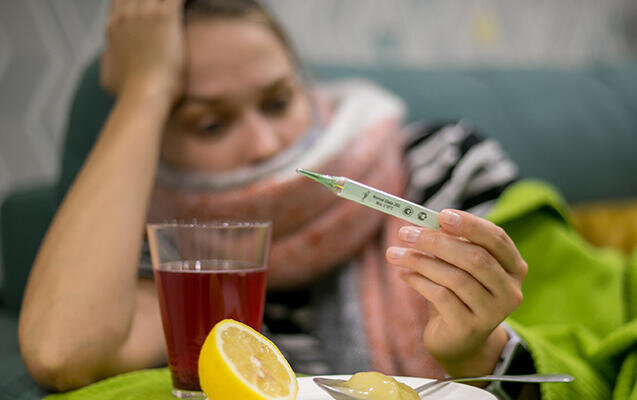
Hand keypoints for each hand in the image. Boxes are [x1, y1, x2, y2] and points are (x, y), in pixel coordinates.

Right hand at [101, 0, 185, 100]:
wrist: (143, 96)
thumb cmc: (129, 94)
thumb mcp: (109, 77)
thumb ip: (109, 61)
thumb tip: (109, 56)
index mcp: (114, 28)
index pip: (122, 2)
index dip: (135, 2)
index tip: (149, 7)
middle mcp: (127, 16)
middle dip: (153, 0)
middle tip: (167, 8)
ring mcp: (144, 14)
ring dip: (170, 1)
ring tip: (181, 5)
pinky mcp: (164, 17)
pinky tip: (194, 1)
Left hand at [385, 209, 527, 376]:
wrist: (458, 340)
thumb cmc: (458, 293)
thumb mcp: (458, 266)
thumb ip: (450, 244)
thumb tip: (423, 223)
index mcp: (513, 267)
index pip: (497, 238)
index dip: (470, 224)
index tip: (441, 215)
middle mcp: (510, 290)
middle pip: (474, 257)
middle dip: (436, 241)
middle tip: (405, 233)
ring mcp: (493, 312)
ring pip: (456, 278)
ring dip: (420, 261)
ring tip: (395, 253)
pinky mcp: (470, 328)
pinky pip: (442, 297)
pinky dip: (419, 281)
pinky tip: (404, 274)